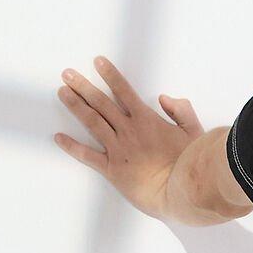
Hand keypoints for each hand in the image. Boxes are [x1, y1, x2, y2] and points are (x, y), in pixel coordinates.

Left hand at [53, 56, 202, 219]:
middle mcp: (128, 130)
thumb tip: (164, 98)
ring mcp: (117, 149)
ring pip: (92, 122)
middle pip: (100, 102)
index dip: (110, 75)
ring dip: (75, 105)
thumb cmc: (190, 163)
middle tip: (67, 74)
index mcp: (146, 119)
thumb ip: (181, 110)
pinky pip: (87, 156)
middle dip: (82, 86)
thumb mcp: (193, 131)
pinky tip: (59, 137)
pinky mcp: (111, 169)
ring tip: (62, 92)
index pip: (124, 90)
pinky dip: (71, 146)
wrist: (181, 190)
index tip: (97, 61)